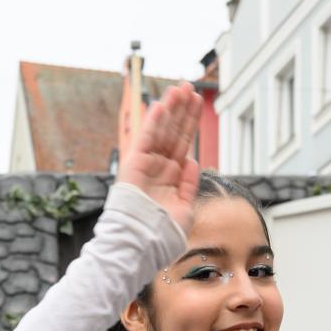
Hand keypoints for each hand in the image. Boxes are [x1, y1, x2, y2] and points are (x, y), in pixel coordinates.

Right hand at [115, 82, 202, 234]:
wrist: (140, 244)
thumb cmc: (161, 235)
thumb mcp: (185, 208)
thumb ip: (189, 185)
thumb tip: (193, 161)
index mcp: (171, 176)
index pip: (182, 143)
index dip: (190, 122)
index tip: (197, 103)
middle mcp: (158, 167)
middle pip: (173, 132)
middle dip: (182, 109)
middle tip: (191, 86)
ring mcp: (146, 165)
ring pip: (160, 131)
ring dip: (170, 109)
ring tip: (180, 88)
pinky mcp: (133, 165)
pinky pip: (145, 139)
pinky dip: (153, 122)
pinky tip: (162, 105)